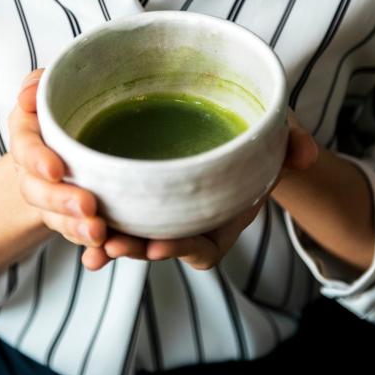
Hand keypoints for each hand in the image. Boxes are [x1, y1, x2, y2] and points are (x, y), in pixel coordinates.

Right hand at [7, 68, 107, 250]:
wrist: (76, 140)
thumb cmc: (67, 105)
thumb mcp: (52, 87)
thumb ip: (39, 85)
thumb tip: (29, 96)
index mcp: (28, 137)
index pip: (25, 148)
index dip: (37, 159)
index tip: (56, 170)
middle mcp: (34, 172)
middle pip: (37, 191)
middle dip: (60, 200)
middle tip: (88, 207)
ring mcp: (53, 198)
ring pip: (57, 218)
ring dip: (75, 228)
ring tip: (99, 234)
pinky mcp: (73, 217)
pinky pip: (78, 234)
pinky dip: (90, 246)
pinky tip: (107, 250)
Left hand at [81, 107, 320, 270]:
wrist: (234, 125)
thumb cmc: (255, 131)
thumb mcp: (277, 133)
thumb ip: (292, 142)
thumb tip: (305, 153)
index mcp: (225, 214)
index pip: (206, 245)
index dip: (185, 248)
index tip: (161, 244)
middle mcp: (191, 221)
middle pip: (162, 245)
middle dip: (137, 248)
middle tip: (113, 244)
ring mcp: (164, 213)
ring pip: (134, 237)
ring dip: (110, 241)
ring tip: (90, 242)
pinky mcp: (138, 198)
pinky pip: (115, 216)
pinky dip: (94, 223)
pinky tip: (69, 221)